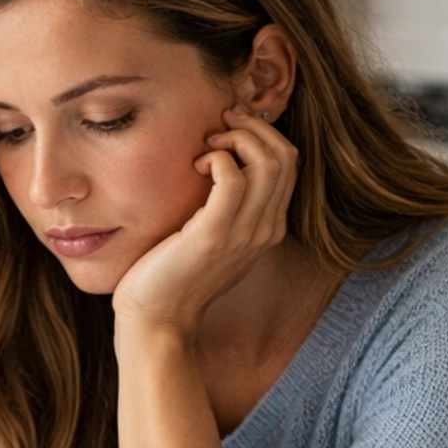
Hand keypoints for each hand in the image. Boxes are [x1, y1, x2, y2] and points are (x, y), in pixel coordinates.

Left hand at [112, 108, 299, 341]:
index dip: (263, 135)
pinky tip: (195, 164)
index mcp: (269, 228)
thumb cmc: (174, 275)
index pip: (290, 164)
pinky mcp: (214, 235)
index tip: (229, 129)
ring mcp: (244, 234)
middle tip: (219, 127)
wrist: (157, 320)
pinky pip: (231, 178)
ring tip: (207, 144)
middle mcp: (266, 230)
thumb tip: (221, 163)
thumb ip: (228, 209)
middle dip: (253, 128)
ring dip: (236, 138)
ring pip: (268, 162)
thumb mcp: (213, 238)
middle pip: (286, 156)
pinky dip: (215, 158)